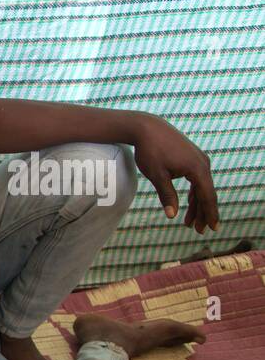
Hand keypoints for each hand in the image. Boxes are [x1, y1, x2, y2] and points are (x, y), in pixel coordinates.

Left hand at [132, 114, 218, 233]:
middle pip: (206, 193)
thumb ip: (167, 195)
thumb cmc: (151, 151)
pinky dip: (194, 193)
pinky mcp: (192, 158)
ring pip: (202, 187)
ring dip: (197, 205)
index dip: (209, 214)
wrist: (148, 129)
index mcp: (197, 169)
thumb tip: (172, 215)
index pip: (207, 196)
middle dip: (203, 213)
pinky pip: (197, 179)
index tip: (212, 228)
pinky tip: (189, 203)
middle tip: (199, 231)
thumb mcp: (157, 176)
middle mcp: (203, 163)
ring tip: (190, 222)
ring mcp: (199, 160)